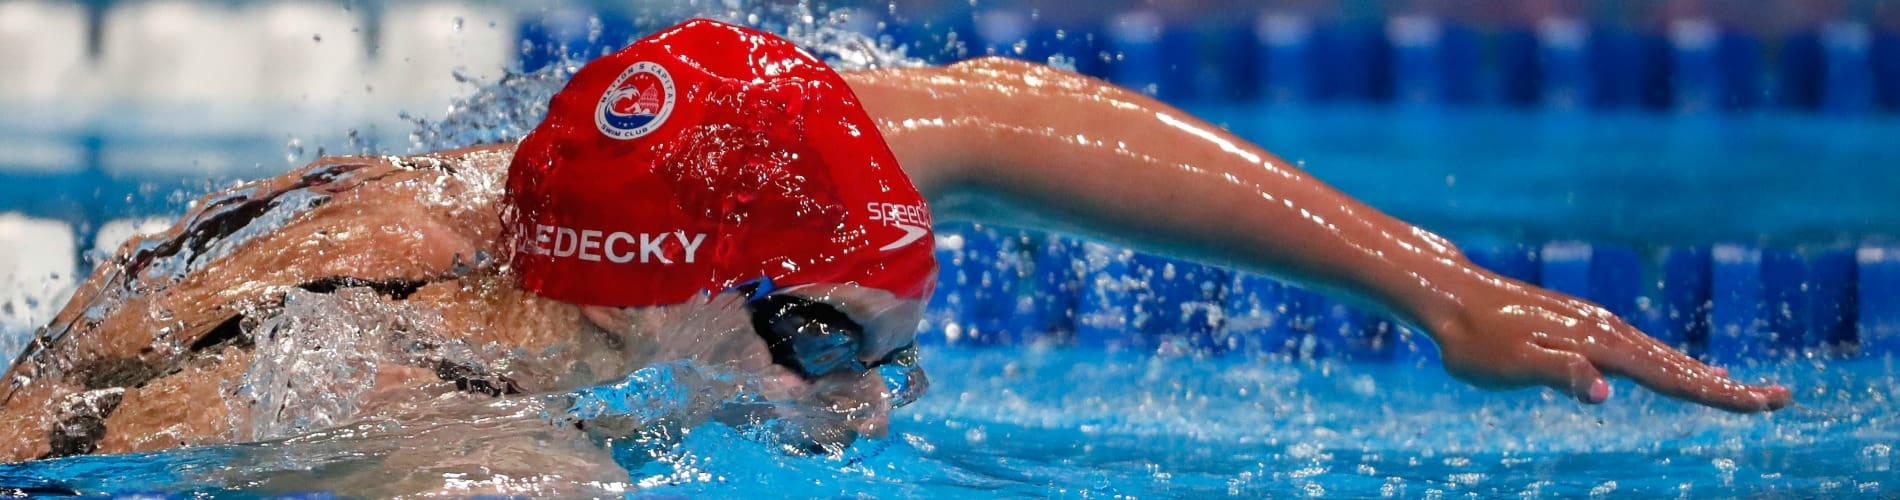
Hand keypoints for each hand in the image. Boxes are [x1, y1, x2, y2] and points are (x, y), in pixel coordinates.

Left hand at [1423, 272, 1791, 412]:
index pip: (1669, 376)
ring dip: (1705, 375)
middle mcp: (1606, 329)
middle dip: (1728, 385)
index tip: (1763, 403)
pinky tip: (1678, 369)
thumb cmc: (1473, 341)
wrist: (1449, 298)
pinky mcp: (1582, 326)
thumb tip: (1603, 390)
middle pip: (1677, 364)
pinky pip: (1639, 349)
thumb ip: (1559, 374)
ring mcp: (1595, 325)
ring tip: (1743, 390)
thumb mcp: (1511, 365)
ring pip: (1661, 356)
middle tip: (1780, 399)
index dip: (1717, 394)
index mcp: (1598, 343)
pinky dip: (1670, 362)